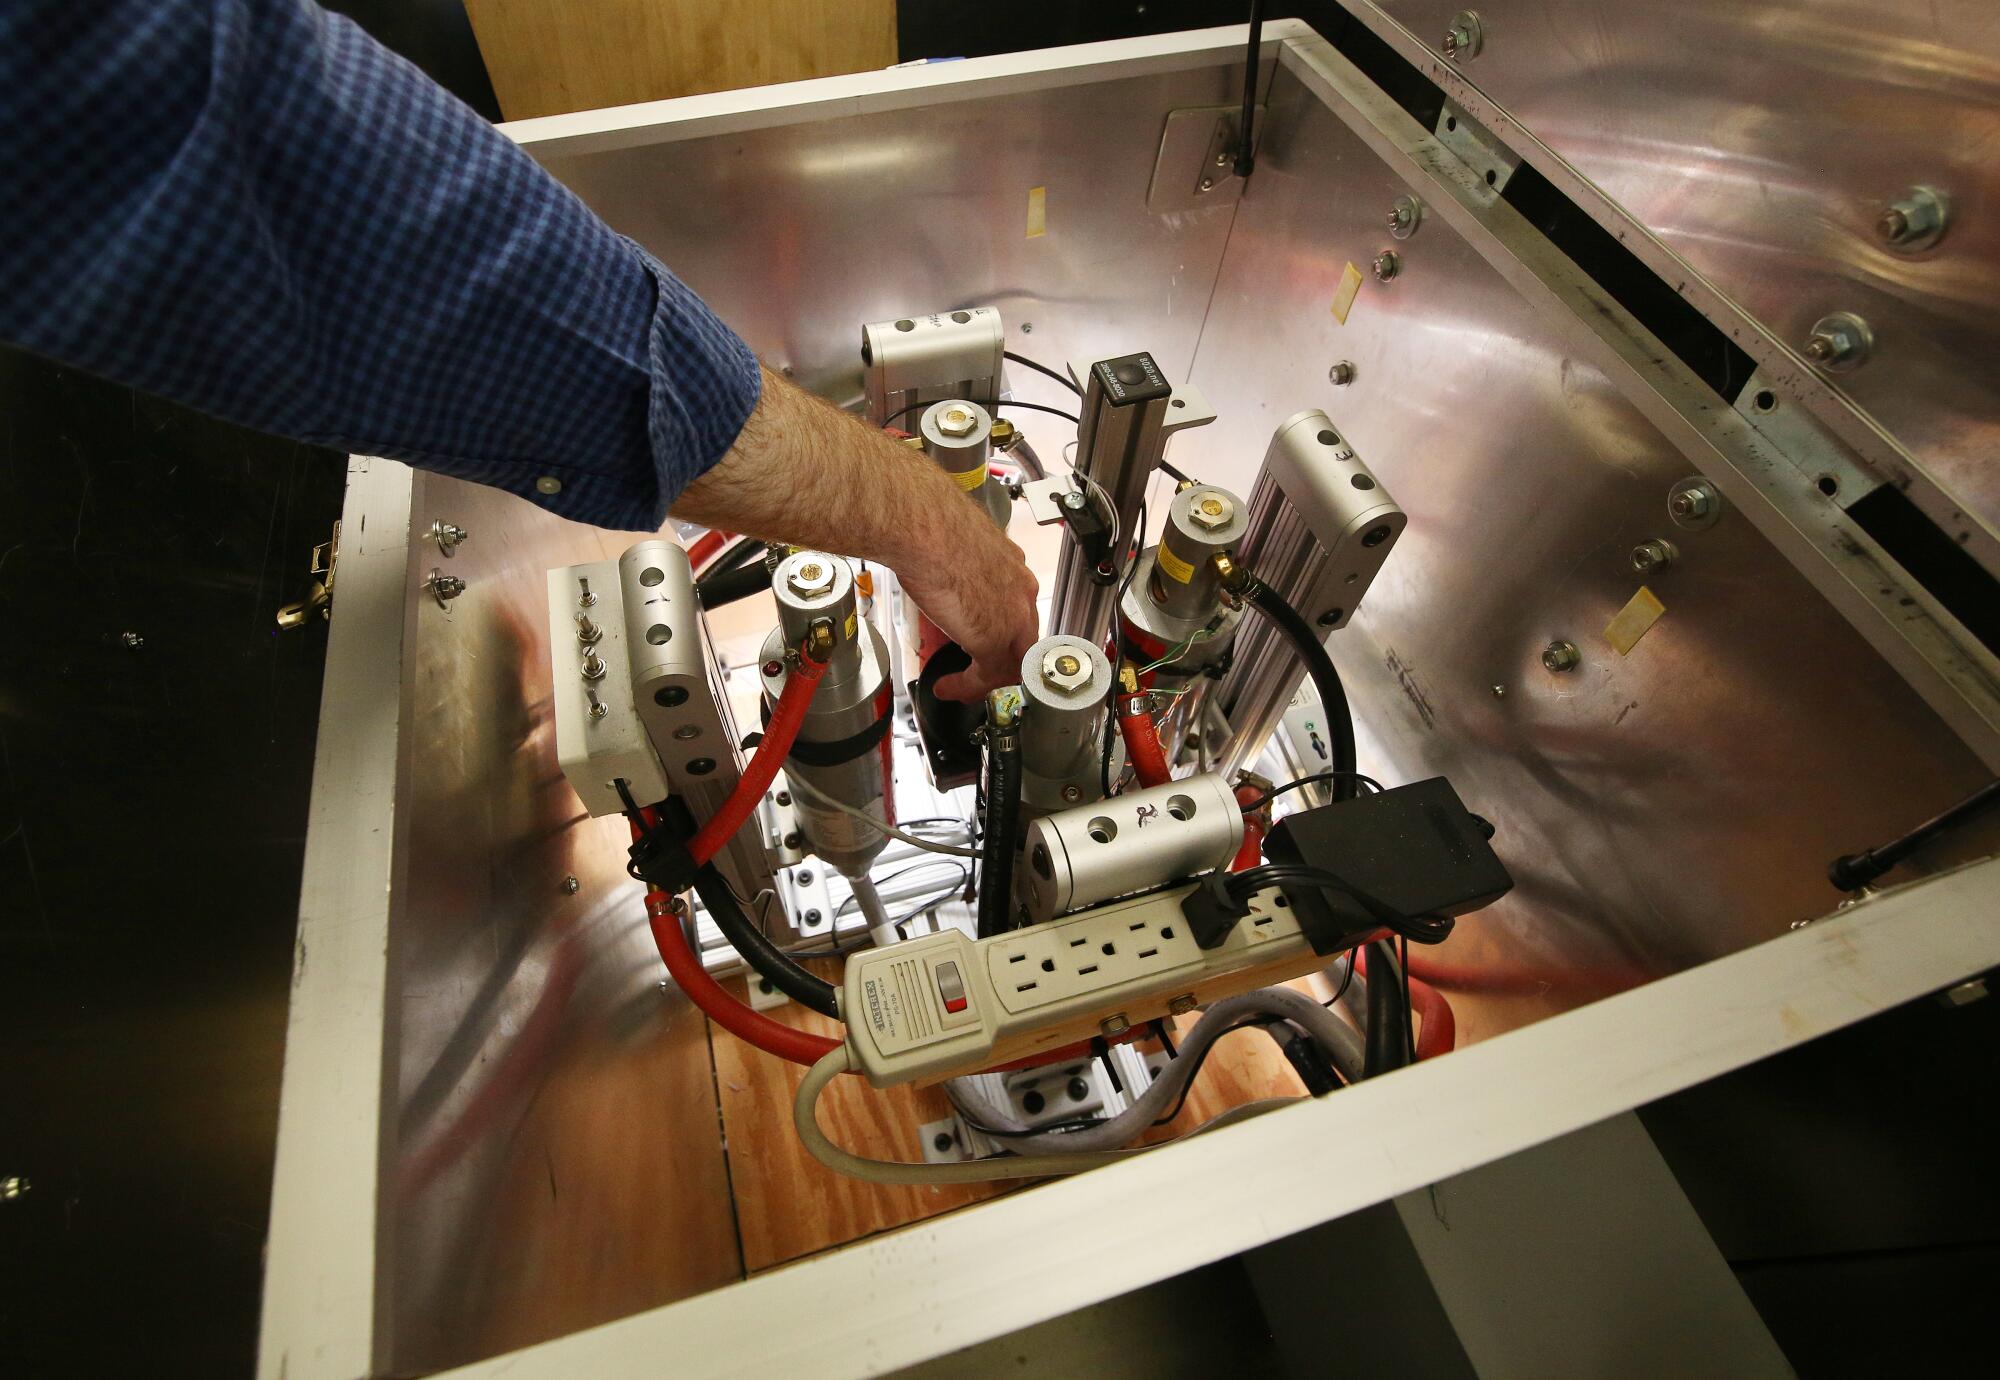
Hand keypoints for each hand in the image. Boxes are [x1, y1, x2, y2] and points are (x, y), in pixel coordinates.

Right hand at [894, 519, 1040, 701]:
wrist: (924, 530)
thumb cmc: (932, 527)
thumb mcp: (956, 547)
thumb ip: (958, 563)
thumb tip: (941, 569)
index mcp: (1014, 566)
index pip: (1017, 608)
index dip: (1001, 629)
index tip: (981, 637)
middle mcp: (1021, 591)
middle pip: (1023, 638)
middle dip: (1002, 658)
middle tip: (978, 671)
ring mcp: (1013, 618)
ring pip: (1013, 661)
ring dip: (987, 678)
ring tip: (962, 686)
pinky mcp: (994, 641)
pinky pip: (986, 675)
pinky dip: (966, 687)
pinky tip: (949, 687)